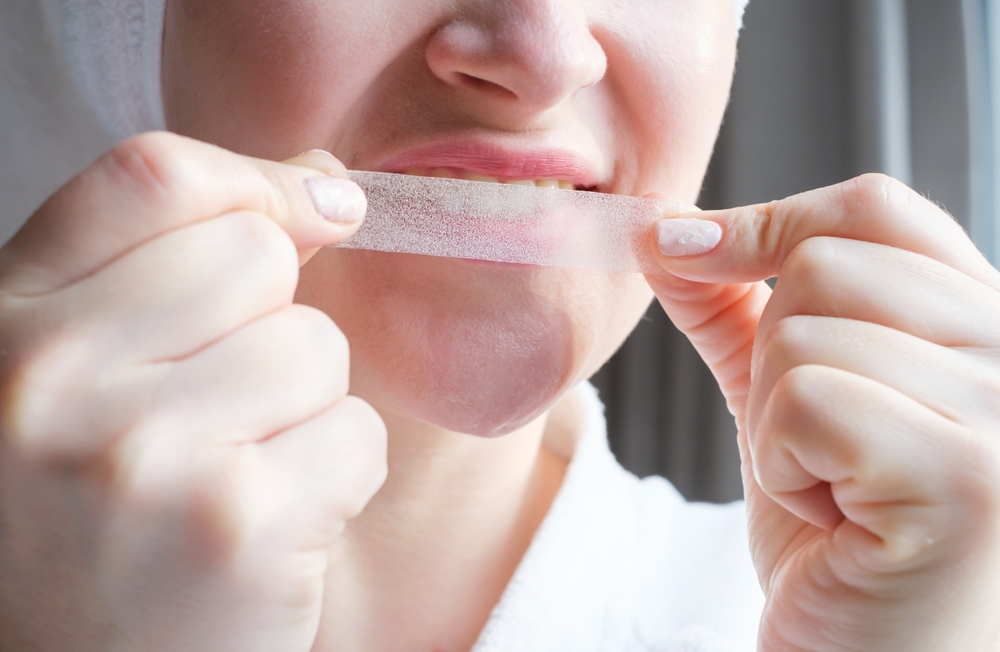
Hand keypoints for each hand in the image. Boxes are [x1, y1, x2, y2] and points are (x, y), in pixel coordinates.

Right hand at [0, 133, 386, 651]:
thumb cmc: (99, 525)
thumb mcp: (86, 380)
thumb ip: (177, 265)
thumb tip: (323, 181)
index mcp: (4, 326)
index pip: (151, 176)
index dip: (257, 181)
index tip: (320, 209)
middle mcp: (49, 379)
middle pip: (256, 255)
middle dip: (274, 324)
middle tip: (223, 412)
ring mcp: (142, 452)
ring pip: (318, 348)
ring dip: (305, 411)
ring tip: (236, 478)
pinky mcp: (237, 524)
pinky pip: (358, 434)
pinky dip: (338, 479)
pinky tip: (269, 529)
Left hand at [646, 174, 999, 649]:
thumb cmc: (836, 543)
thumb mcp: (782, 403)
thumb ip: (735, 312)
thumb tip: (668, 233)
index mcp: (982, 326)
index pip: (876, 208)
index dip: (770, 219)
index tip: (686, 247)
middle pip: (826, 263)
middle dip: (773, 355)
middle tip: (815, 445)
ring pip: (804, 334)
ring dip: (777, 425)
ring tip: (833, 489)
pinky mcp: (966, 478)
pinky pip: (805, 402)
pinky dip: (782, 465)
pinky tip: (834, 518)